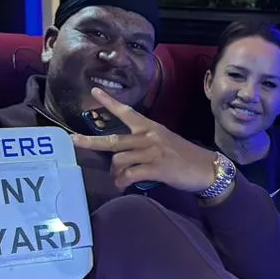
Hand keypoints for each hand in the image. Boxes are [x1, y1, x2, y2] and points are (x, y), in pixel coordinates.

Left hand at [69, 87, 220, 194]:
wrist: (206, 168)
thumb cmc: (184, 156)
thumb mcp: (164, 142)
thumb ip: (144, 144)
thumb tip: (123, 155)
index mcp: (150, 128)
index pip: (126, 112)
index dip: (109, 102)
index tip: (94, 91)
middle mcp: (148, 137)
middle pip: (113, 140)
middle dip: (90, 141)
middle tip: (73, 141)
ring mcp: (152, 153)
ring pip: (119, 161)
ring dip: (114, 173)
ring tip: (118, 180)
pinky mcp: (156, 168)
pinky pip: (130, 175)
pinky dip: (123, 183)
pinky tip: (122, 187)